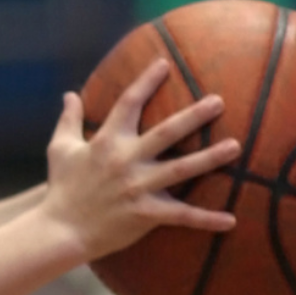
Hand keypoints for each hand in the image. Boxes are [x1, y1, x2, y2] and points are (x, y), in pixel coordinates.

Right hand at [45, 58, 238, 263]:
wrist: (59, 231)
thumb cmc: (61, 189)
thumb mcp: (60, 150)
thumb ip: (69, 120)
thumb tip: (70, 94)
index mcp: (106, 141)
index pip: (129, 103)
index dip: (146, 82)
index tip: (164, 63)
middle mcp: (126, 160)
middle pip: (166, 132)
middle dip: (194, 116)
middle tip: (219, 101)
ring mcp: (138, 187)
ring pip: (182, 169)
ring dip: (210, 157)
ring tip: (235, 146)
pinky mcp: (145, 214)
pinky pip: (182, 216)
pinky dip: (207, 220)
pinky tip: (231, 220)